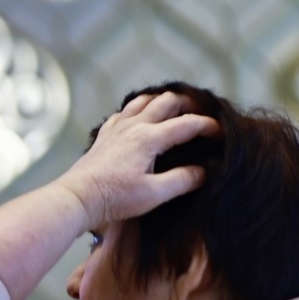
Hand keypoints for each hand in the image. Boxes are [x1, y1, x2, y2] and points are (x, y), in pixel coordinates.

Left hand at [55, 91, 218, 228]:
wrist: (78, 198)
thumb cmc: (115, 198)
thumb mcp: (154, 194)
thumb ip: (182, 180)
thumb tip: (203, 172)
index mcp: (149, 138)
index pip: (186, 124)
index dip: (207, 126)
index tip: (220, 132)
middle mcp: (133, 126)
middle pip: (165, 101)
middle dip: (186, 103)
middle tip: (199, 112)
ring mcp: (116, 129)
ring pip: (142, 101)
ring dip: (160, 100)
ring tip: (173, 108)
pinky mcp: (104, 136)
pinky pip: (122, 113)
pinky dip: (136, 109)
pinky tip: (138, 118)